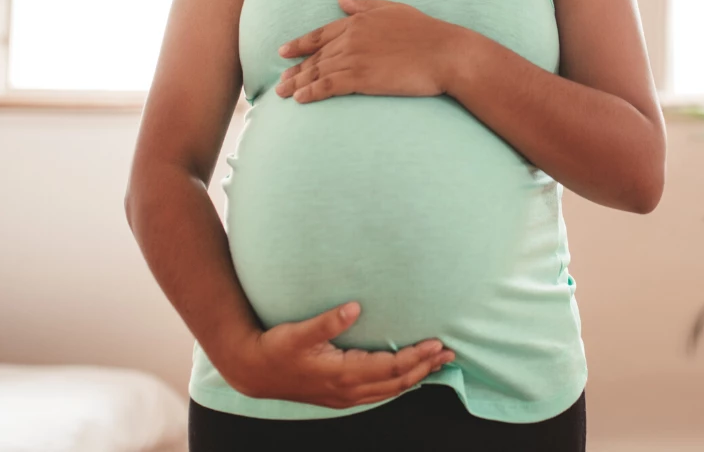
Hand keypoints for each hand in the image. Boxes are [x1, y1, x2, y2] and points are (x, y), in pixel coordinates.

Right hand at [228, 302, 455, 408]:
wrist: (253, 372)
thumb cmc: (275, 349)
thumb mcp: (298, 332)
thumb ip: (327, 321)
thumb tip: (354, 307)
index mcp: (343, 374)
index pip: (391, 368)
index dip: (416, 356)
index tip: (437, 344)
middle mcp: (348, 390)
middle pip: (397, 382)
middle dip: (425, 367)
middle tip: (450, 354)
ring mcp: (344, 396)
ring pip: (390, 391)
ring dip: (415, 377)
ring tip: (437, 364)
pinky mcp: (340, 396)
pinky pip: (378, 393)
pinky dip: (398, 384)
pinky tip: (407, 375)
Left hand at [275, 0, 465, 101]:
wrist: (445, 53)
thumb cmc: (426, 32)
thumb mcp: (393, 9)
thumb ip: (365, 5)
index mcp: (358, 20)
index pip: (320, 34)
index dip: (299, 44)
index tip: (283, 52)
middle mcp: (351, 37)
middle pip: (315, 56)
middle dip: (295, 69)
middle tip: (280, 82)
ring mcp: (354, 57)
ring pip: (317, 72)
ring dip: (298, 84)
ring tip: (283, 94)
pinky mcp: (361, 77)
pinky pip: (328, 86)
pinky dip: (311, 93)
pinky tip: (300, 100)